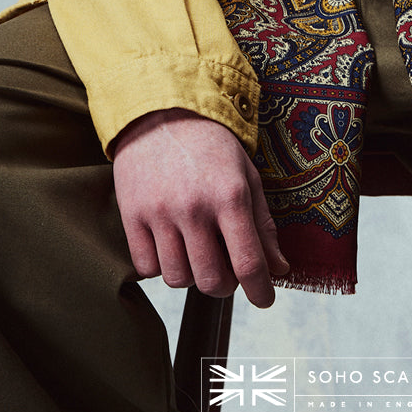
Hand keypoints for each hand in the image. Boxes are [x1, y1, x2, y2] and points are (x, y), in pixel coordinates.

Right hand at [112, 108, 288, 307]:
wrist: (162, 112)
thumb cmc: (211, 146)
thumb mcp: (246, 176)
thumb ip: (263, 225)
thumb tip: (279, 269)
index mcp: (229, 195)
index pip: (248, 262)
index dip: (260, 290)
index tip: (264, 299)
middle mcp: (194, 207)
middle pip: (211, 280)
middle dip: (225, 284)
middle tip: (226, 267)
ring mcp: (160, 212)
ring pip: (178, 279)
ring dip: (191, 274)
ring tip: (195, 249)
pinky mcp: (132, 214)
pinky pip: (146, 267)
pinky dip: (160, 265)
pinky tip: (170, 243)